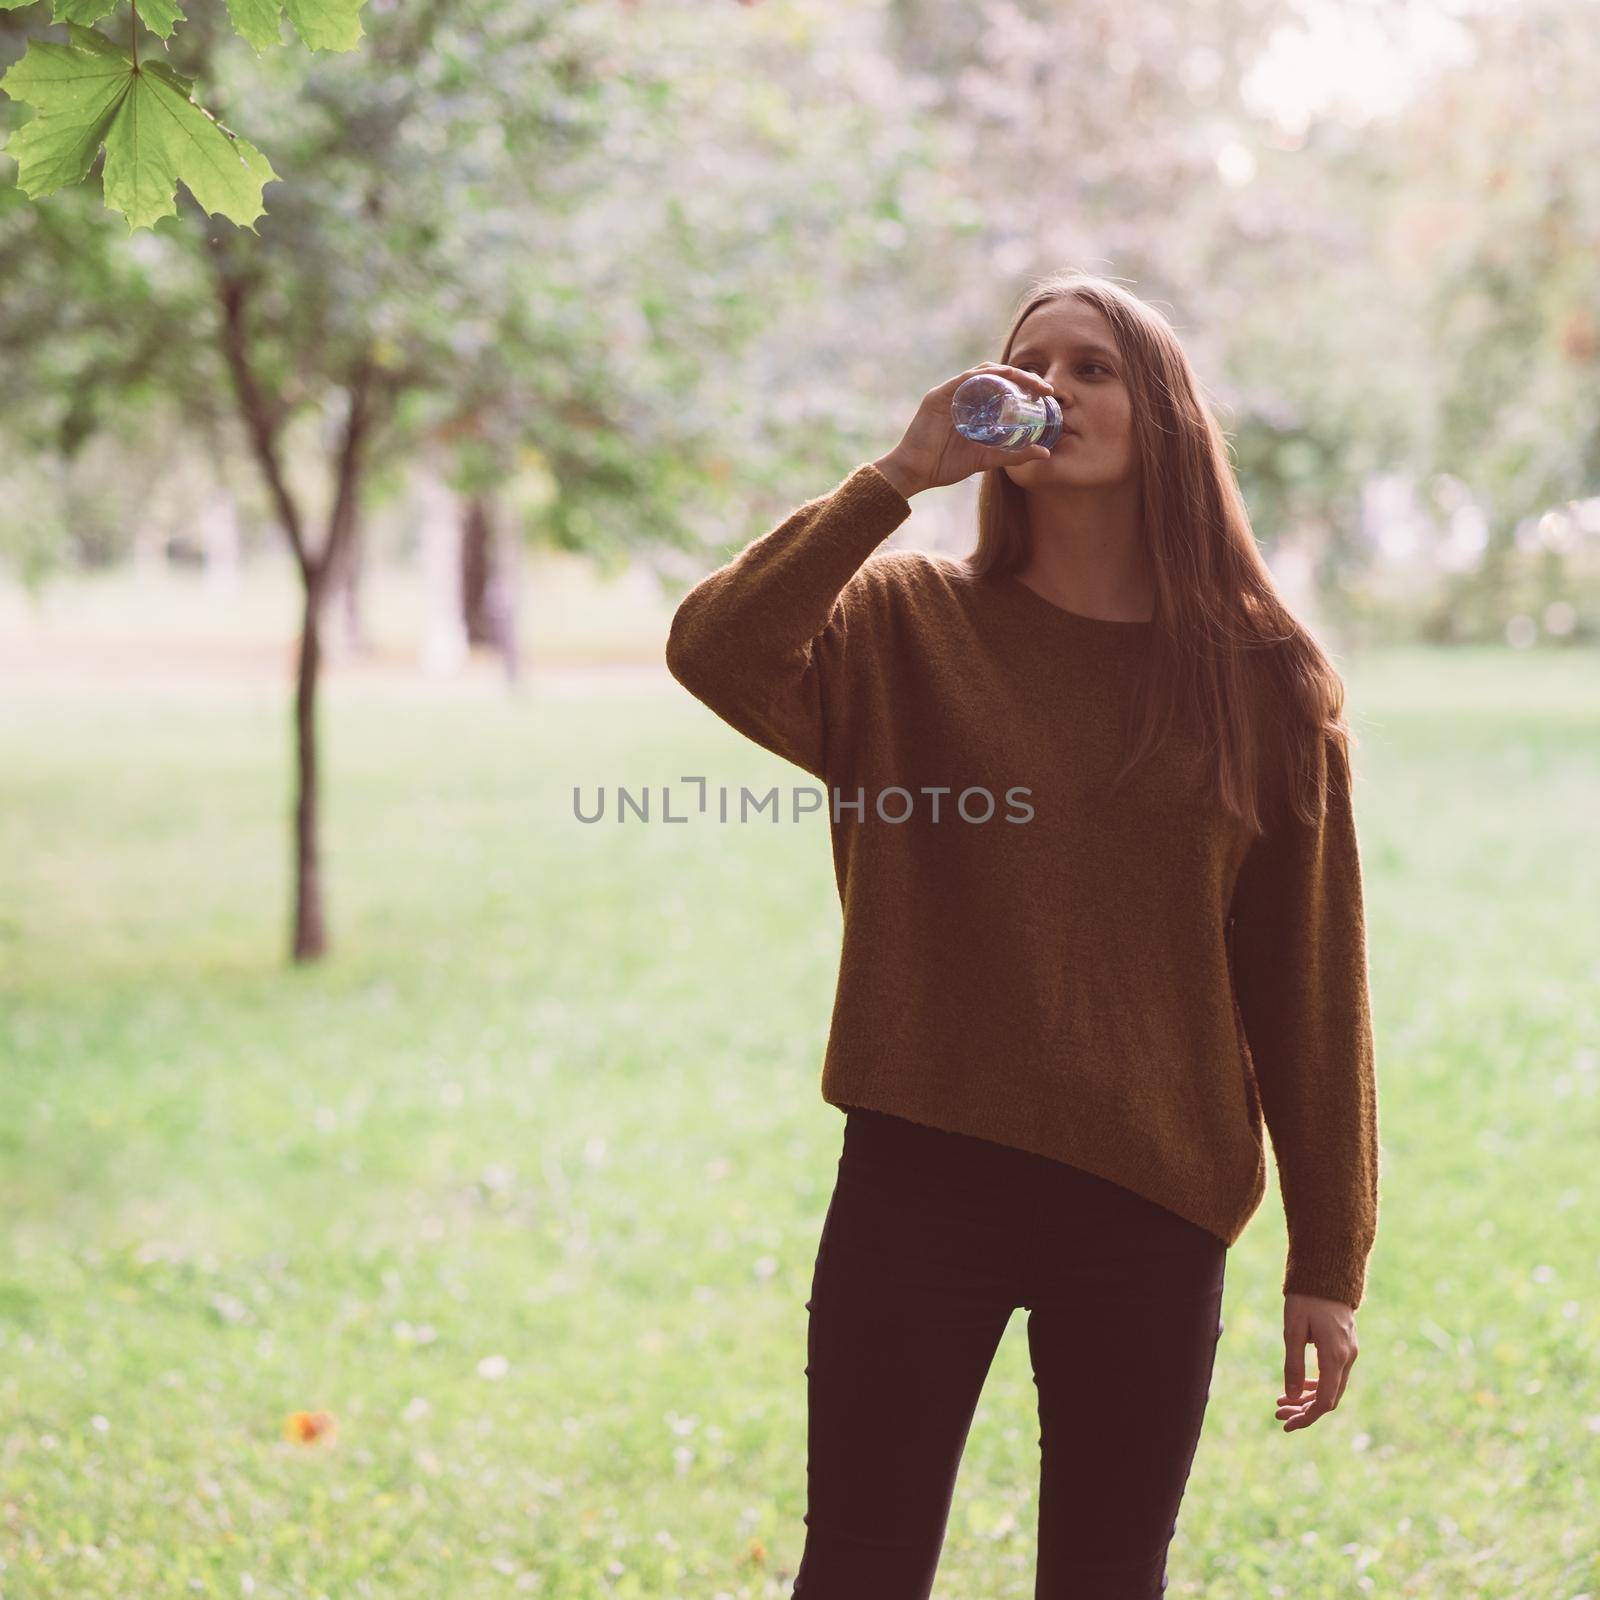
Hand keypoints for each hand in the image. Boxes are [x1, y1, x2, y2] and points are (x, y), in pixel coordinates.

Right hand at [874, 361, 1054, 496]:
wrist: (914, 473)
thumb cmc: (945, 466)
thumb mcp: (987, 459)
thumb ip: (1013, 455)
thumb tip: (1044, 452)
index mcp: (972, 405)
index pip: (1002, 386)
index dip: (1025, 385)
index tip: (1047, 393)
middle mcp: (962, 394)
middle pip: (996, 375)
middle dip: (1023, 377)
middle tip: (1045, 388)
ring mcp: (949, 392)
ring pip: (983, 373)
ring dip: (1009, 373)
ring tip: (1030, 383)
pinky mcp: (938, 397)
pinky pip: (964, 380)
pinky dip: (984, 377)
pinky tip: (1002, 380)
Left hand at [1276, 1292, 1358, 1431]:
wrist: (1327, 1274)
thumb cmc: (1306, 1298)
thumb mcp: (1292, 1329)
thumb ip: (1293, 1364)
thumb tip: (1290, 1397)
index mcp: (1334, 1357)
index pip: (1324, 1402)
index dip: (1306, 1417)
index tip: (1285, 1424)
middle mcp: (1347, 1359)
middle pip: (1328, 1399)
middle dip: (1304, 1410)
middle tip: (1277, 1413)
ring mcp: (1349, 1353)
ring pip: (1331, 1388)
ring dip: (1307, 1398)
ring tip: (1281, 1401)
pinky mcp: (1346, 1347)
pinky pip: (1333, 1375)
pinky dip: (1315, 1384)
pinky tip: (1297, 1385)